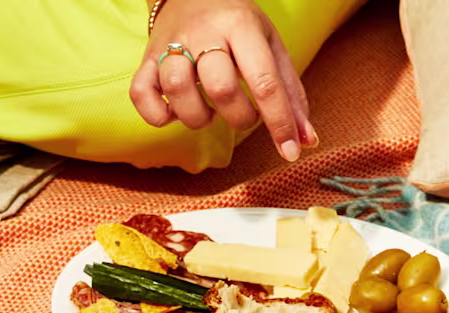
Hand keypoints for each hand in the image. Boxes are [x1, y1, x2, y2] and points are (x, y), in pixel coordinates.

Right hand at [130, 0, 317, 161]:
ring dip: (197, 117)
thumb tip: (306, 140)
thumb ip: (290, 95)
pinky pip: (141, 95)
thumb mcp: (270, 48)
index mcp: (241, 26)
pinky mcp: (146, 58)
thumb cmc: (237, 26)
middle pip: (220, 89)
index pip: (264, 81)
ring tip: (208, 111)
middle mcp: (203, 32)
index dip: (279, 122)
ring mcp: (170, 44)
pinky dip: (158, 115)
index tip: (290, 151)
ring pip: (178, 90)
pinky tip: (175, 111)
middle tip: (242, 114)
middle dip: (239, 118)